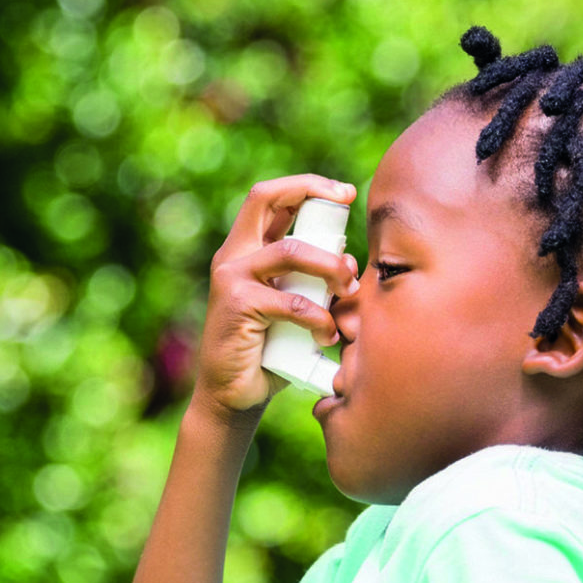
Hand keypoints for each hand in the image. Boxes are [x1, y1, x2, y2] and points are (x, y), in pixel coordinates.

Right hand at [191, 174, 358, 422]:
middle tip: (347, 206)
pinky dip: (319, 317)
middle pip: (266, 198)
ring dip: (330, 266)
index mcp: (247, 250)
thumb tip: (350, 261)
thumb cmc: (270, 351)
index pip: (271, 198)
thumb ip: (313, 282)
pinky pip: (291, 302)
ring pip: (290, 250)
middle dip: (311, 193)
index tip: (346, 192)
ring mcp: (232, 278)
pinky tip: (328, 335)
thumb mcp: (295, 306)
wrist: (235, 396)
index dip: (307, 185)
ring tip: (350, 287)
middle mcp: (234, 256)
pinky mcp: (237, 306)